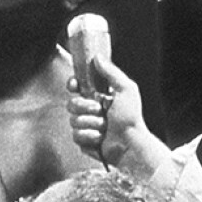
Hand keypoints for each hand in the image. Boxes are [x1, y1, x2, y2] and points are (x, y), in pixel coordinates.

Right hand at [66, 56, 162, 174]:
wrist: (131, 143)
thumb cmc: (131, 117)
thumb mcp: (126, 89)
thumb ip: (111, 72)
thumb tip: (97, 57)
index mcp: (97, 96)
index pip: (76, 87)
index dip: (72, 85)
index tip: (75, 85)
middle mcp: (90, 111)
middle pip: (71, 104)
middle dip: (85, 107)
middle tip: (99, 109)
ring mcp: (85, 126)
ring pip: (73, 121)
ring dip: (91, 123)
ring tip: (105, 127)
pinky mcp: (83, 141)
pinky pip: (76, 136)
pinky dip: (90, 136)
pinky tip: (101, 138)